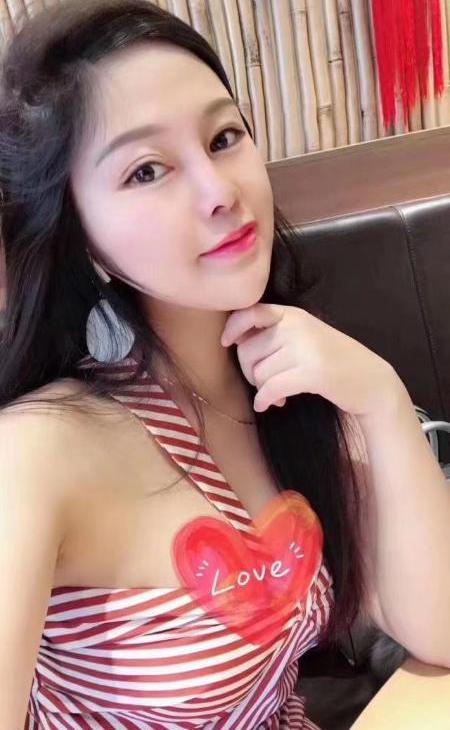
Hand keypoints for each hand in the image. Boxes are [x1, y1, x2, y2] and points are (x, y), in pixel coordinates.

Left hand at [221, 303, 399, 415]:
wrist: (370, 381)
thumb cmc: (332, 361)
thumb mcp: (305, 336)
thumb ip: (275, 334)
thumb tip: (236, 342)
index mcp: (293, 315)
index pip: (252, 311)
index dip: (233, 327)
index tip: (227, 342)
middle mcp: (298, 326)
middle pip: (247, 351)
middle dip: (250, 372)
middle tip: (265, 384)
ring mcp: (306, 348)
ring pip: (259, 373)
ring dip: (262, 390)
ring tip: (277, 395)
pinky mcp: (313, 372)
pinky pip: (271, 388)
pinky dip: (265, 400)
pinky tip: (269, 406)